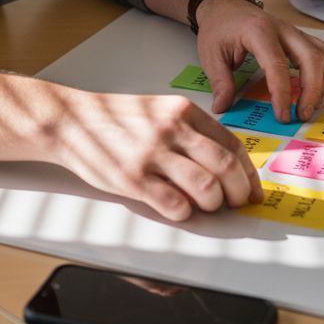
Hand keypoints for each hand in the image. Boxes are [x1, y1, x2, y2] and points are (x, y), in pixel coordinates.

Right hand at [48, 89, 263, 221]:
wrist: (71, 121)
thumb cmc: (115, 119)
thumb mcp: (159, 110)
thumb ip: (190, 130)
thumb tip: (224, 162)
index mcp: (182, 111)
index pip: (232, 145)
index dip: (248, 173)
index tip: (252, 190)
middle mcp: (171, 129)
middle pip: (226, 167)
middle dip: (239, 193)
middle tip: (237, 204)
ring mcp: (152, 154)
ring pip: (206, 188)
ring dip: (213, 205)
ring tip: (204, 206)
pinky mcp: (133, 178)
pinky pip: (175, 205)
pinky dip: (184, 213)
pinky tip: (177, 208)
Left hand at [194, 0, 323, 122]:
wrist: (225, 7)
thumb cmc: (219, 28)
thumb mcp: (211, 55)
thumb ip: (220, 83)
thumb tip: (223, 108)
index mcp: (258, 32)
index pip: (278, 65)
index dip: (283, 93)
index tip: (282, 115)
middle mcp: (283, 29)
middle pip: (312, 58)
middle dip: (313, 91)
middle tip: (302, 115)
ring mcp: (294, 32)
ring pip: (323, 54)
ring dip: (323, 83)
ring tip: (311, 106)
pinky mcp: (300, 38)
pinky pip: (323, 53)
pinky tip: (316, 92)